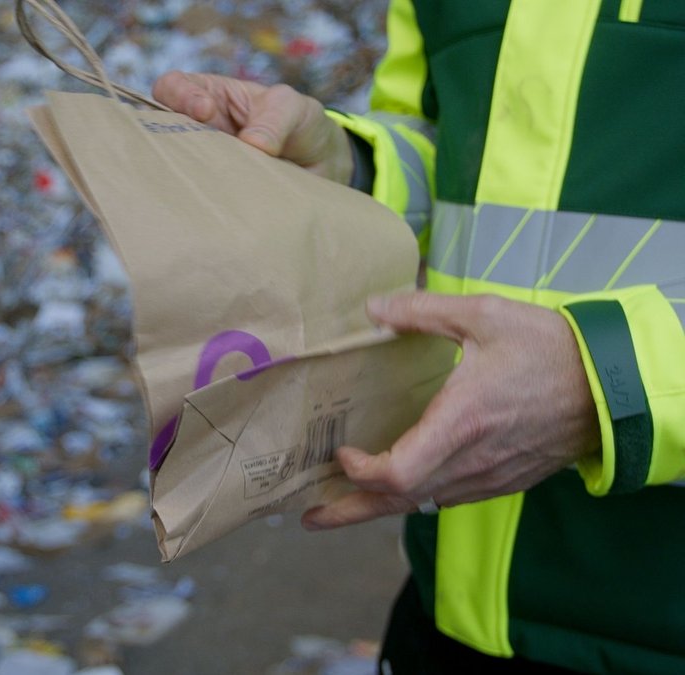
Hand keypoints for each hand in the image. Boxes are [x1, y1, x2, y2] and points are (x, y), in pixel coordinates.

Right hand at [151, 70, 353, 184]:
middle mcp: (197, 131)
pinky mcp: (212, 195)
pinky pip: (194, 198)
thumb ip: (275, 119)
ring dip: (188, 173)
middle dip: (172, 140)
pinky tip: (219, 207)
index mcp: (210, 96)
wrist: (324, 170)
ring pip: (173, 167)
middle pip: (160, 130)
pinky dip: (202, 202)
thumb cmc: (302, 126)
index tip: (204, 111)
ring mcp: (201, 164)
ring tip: (210, 181)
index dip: (179, 95)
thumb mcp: (294, 109)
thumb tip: (251, 144)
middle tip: (199, 152)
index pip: (172, 87)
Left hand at [301, 293, 601, 529]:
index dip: (362, 472)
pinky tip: (394, 490)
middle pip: (398, 502)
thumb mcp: (485, 315)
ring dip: (377, 508)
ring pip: (421, 504)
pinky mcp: (501, 480)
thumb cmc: (549, 349)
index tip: (341, 452)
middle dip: (348, 511)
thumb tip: (374, 308)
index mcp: (460, 424)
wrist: (612, 387)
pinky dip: (413, 499)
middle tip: (308, 516)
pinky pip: (447, 498)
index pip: (399, 473)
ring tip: (338, 505)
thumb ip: (423, 311)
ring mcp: (487, 477)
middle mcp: (470, 461)